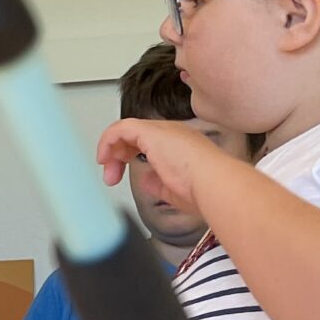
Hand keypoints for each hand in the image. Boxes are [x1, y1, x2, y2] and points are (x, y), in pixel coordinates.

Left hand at [98, 118, 230, 223]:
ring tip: (108, 173)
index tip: (121, 177)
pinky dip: (108, 140)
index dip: (130, 156)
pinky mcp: (152, 132)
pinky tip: (104, 158)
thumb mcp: (174, 190)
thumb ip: (157, 183)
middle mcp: (173, 134)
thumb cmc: (204, 191)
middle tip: (111, 178)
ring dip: (112, 151)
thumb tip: (144, 180)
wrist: (214, 184)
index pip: (149, 143)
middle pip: (136, 135)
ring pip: (127, 130)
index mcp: (182, 146)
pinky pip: (122, 128)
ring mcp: (164, 130)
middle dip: (118, 156)